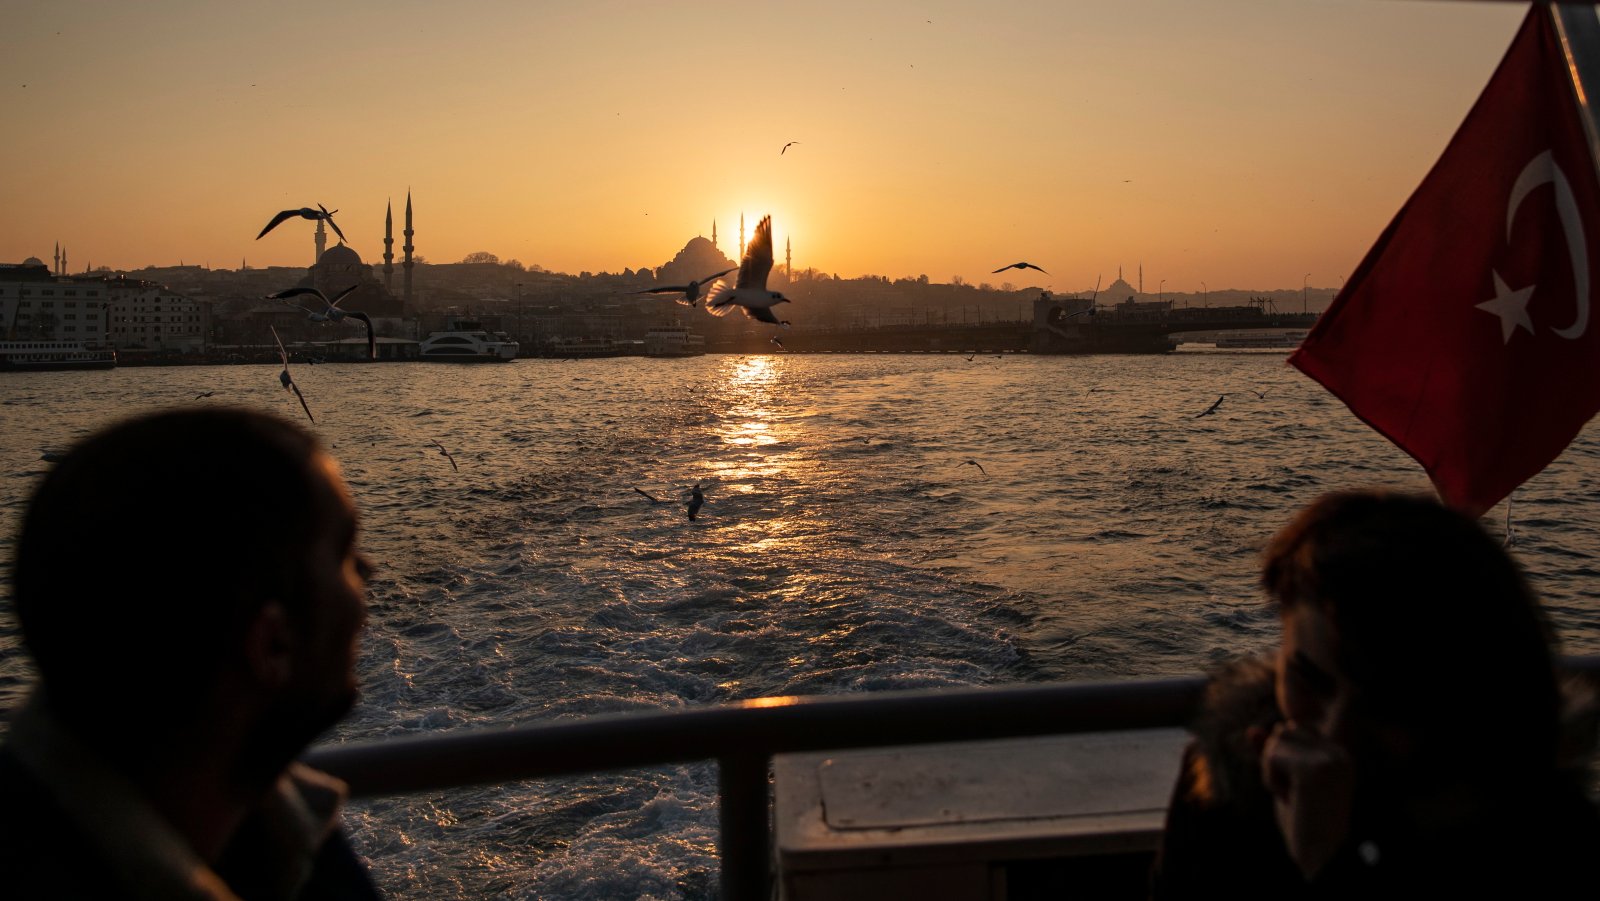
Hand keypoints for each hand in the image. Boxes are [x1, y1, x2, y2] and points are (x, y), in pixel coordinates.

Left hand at [1261, 720, 1355, 878]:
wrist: (1323, 860)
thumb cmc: (1304, 827)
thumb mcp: (1284, 783)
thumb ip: (1273, 755)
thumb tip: (1252, 729)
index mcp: (1338, 755)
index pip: (1294, 729)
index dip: (1280, 757)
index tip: (1295, 789)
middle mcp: (1338, 753)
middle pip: (1283, 731)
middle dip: (1275, 761)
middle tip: (1292, 793)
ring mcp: (1329, 760)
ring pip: (1276, 740)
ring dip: (1271, 771)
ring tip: (1292, 797)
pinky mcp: (1314, 769)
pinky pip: (1272, 755)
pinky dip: (1270, 778)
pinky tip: (1288, 798)